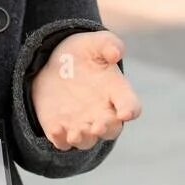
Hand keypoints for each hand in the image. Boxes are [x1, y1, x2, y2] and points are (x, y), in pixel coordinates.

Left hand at [30, 30, 141, 150]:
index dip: (130, 110)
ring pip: (87, 141)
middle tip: (97, 126)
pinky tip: (54, 129)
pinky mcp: (61, 129)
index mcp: (117, 93)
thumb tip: (115, 53)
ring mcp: (82, 124)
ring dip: (83, 139)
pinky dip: (59, 139)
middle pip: (111, 130)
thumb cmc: (83, 53)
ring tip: (75, 134)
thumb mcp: (95, 42)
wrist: (54, 62)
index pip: (130, 105)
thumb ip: (109, 44)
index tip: (125, 112)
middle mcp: (103, 113)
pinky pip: (62, 141)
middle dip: (105, 130)